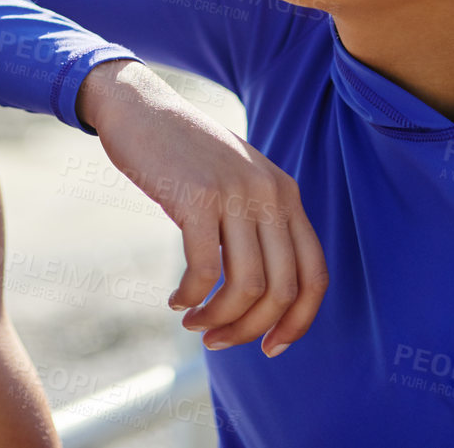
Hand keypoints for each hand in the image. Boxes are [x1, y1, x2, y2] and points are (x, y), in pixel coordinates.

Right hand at [77, 60, 326, 356]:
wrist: (138, 107)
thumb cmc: (181, 154)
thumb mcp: (236, 180)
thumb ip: (257, 220)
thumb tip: (262, 289)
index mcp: (286, 194)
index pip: (315, 275)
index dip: (299, 321)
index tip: (270, 346)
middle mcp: (270, 194)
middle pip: (282, 289)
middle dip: (251, 329)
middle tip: (217, 341)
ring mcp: (235, 194)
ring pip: (247, 286)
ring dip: (219, 319)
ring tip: (194, 324)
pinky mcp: (197, 198)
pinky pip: (205, 269)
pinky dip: (192, 297)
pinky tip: (176, 301)